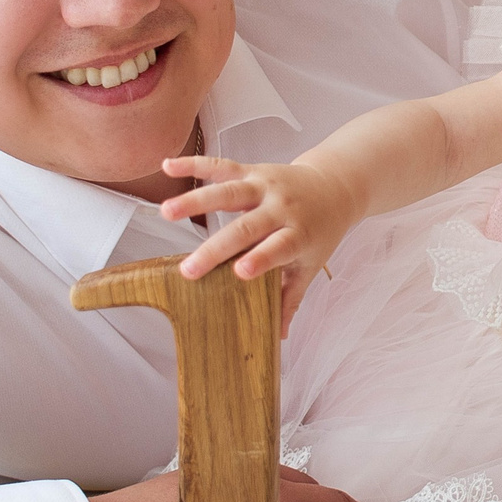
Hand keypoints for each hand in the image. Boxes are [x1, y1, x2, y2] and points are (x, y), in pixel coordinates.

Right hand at [159, 156, 360, 333]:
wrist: (334, 187)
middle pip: (245, 227)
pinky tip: (168, 166)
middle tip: (188, 269)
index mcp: (298, 233)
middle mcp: (280, 208)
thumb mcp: (310, 265)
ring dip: (195, 201)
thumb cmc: (319, 232)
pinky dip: (194, 164)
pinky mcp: (251, 170)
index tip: (240, 272)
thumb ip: (291, 297)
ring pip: (227, 191)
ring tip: (167, 211)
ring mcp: (264, 186)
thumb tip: (279, 336)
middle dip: (216, 248)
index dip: (261, 259)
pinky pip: (221, 165)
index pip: (279, 247)